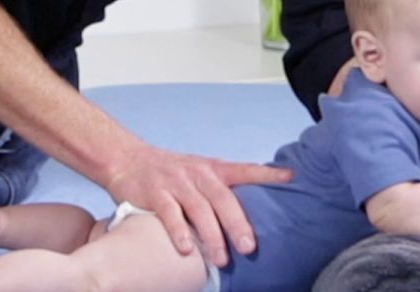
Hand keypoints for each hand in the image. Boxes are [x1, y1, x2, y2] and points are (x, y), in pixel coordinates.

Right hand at [105, 144, 291, 266]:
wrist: (128, 159)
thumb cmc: (172, 173)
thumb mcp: (201, 172)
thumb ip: (223, 188)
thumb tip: (254, 212)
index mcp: (214, 169)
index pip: (246, 169)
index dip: (268, 173)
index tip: (291, 176)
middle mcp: (198, 174)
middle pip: (223, 198)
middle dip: (238, 224)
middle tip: (249, 247)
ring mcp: (176, 183)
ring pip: (199, 209)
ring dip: (211, 235)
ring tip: (221, 259)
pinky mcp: (154, 193)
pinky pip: (169, 214)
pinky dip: (178, 232)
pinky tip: (186, 249)